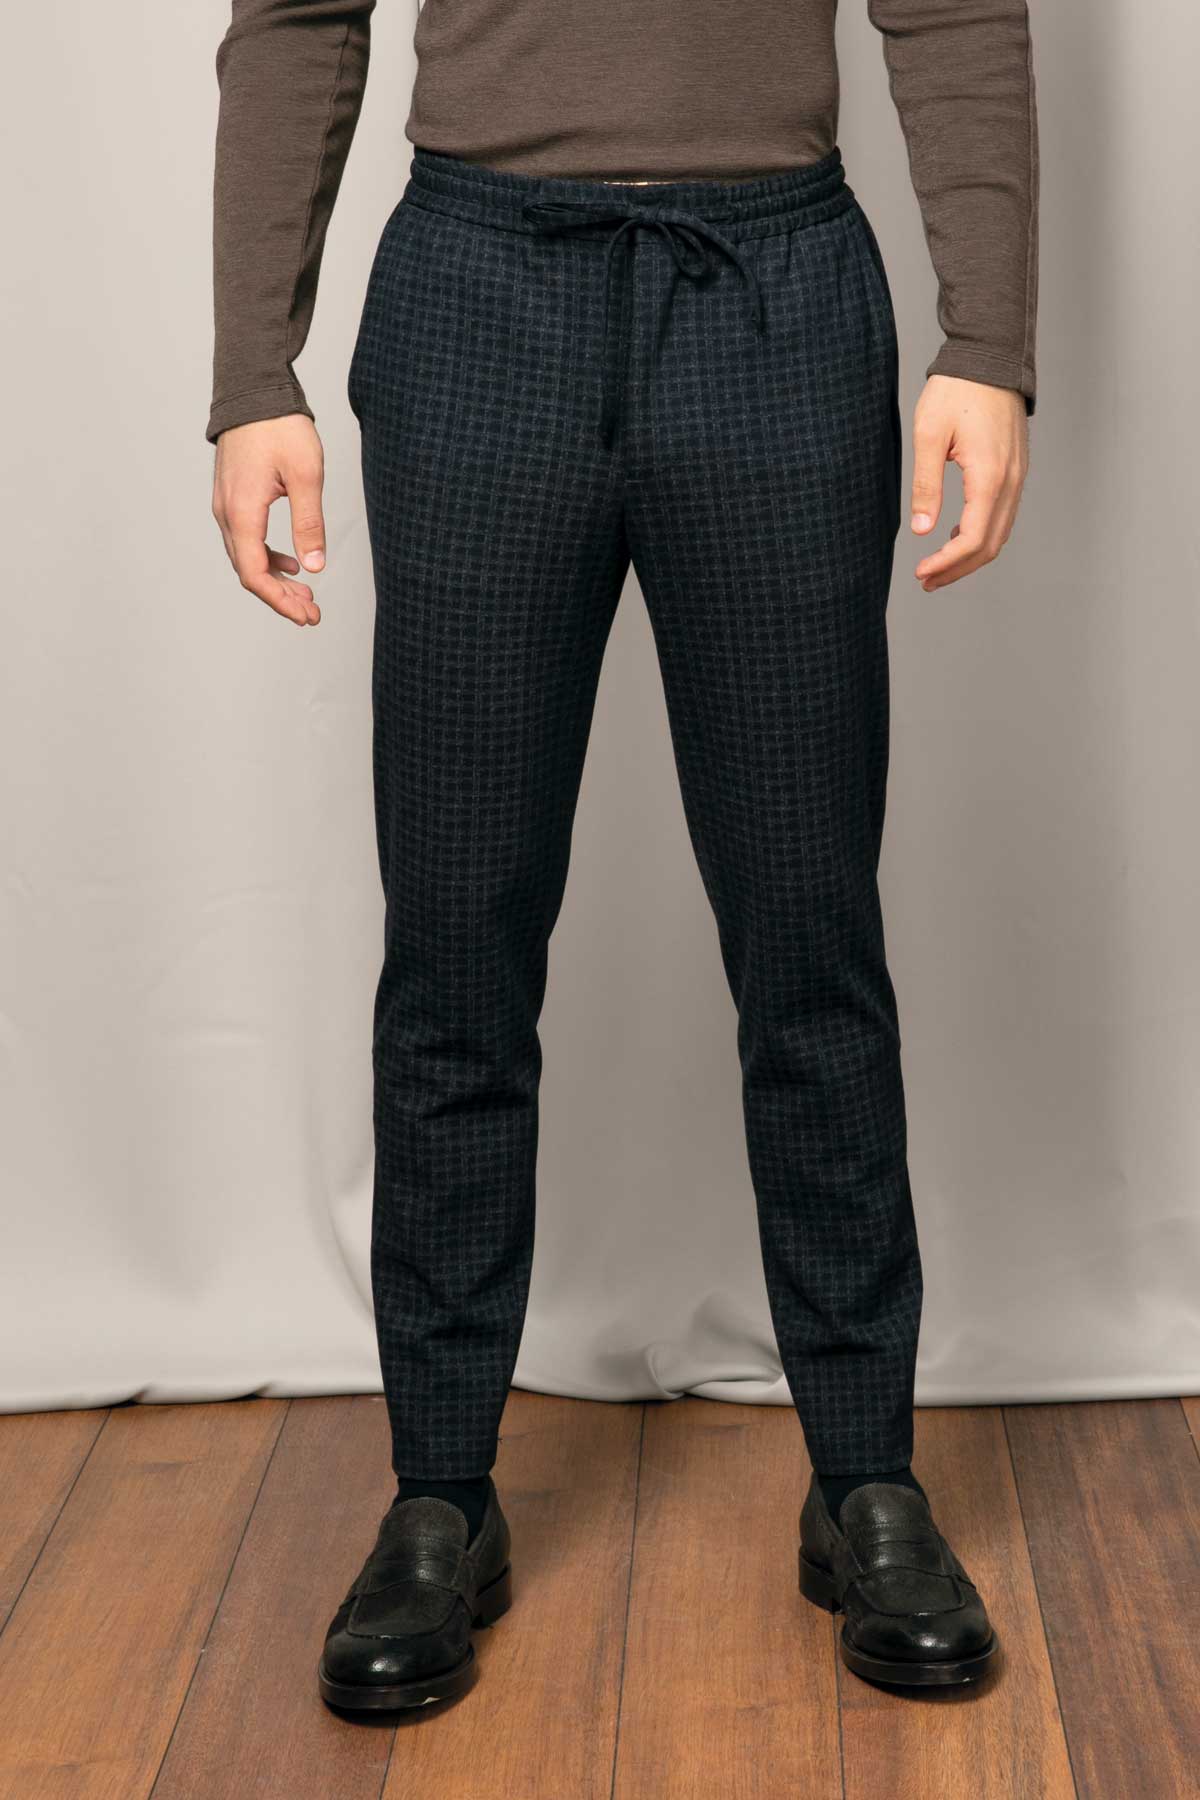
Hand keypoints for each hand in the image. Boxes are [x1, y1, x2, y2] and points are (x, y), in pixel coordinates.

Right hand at [212, 414, 325, 625]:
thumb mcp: (306, 475)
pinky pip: (246, 539)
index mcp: (242, 513)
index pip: (254, 574)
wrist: (253, 390)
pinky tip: (292, 562)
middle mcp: (227, 513)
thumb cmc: (279, 427)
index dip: (280, 601)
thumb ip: (309, 523)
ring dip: (275, 579)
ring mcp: (226, 505)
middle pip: (249, 571)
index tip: (306, 616)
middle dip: (281, 597)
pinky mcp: (232, 498)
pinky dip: (268, 557)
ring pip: (246, 557)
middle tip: (312, 614)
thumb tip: (314, 567)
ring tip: (306, 594)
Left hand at [909, 376, 1028, 591]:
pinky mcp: (1016, 469)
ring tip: (938, 566)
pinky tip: (957, 533)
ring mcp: (1018, 476)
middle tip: (927, 580)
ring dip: (971, 555)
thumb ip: (925, 485)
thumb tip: (921, 529)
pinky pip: (1003, 514)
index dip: (947, 563)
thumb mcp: (929, 436)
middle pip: (990, 545)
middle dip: (958, 569)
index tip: (922, 572)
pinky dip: (982, 533)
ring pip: (1000, 533)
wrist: (990, 357)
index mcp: (990, 476)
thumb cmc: (957, 390)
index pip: (973, 540)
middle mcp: (1011, 481)